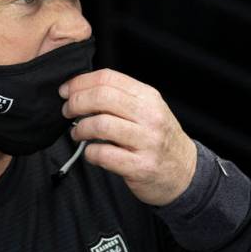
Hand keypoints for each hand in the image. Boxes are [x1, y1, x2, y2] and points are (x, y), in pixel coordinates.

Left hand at [60, 69, 197, 206]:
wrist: (185, 173)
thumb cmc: (158, 139)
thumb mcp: (148, 110)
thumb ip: (121, 98)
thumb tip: (82, 89)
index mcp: (148, 97)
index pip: (108, 78)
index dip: (80, 82)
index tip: (66, 90)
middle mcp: (149, 116)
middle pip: (102, 97)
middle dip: (76, 102)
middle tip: (67, 111)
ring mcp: (147, 142)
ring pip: (100, 125)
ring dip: (80, 129)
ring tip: (77, 133)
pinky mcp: (140, 167)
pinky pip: (104, 154)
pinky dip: (90, 153)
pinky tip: (90, 152)